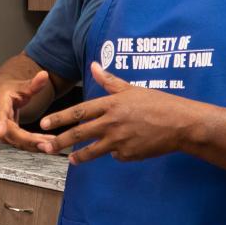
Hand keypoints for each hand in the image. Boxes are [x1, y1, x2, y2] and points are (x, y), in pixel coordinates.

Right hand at [0, 70, 58, 152]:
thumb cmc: (6, 91)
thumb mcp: (20, 85)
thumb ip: (33, 83)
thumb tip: (45, 74)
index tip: (0, 132)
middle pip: (11, 134)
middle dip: (29, 141)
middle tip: (46, 144)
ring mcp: (2, 131)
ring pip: (17, 142)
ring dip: (34, 146)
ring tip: (51, 146)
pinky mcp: (9, 137)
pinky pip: (21, 144)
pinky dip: (34, 146)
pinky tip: (48, 145)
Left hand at [40, 63, 205, 164]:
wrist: (181, 124)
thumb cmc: (158, 103)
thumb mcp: (132, 89)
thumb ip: (109, 81)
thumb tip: (94, 65)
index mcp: (112, 104)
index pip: (79, 111)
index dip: (60, 118)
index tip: (44, 123)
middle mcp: (112, 123)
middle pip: (80, 133)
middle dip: (60, 140)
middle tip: (45, 146)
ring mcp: (120, 140)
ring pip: (93, 151)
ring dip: (80, 156)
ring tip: (71, 159)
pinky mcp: (129, 154)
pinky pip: (116, 156)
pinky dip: (116, 153)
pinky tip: (125, 148)